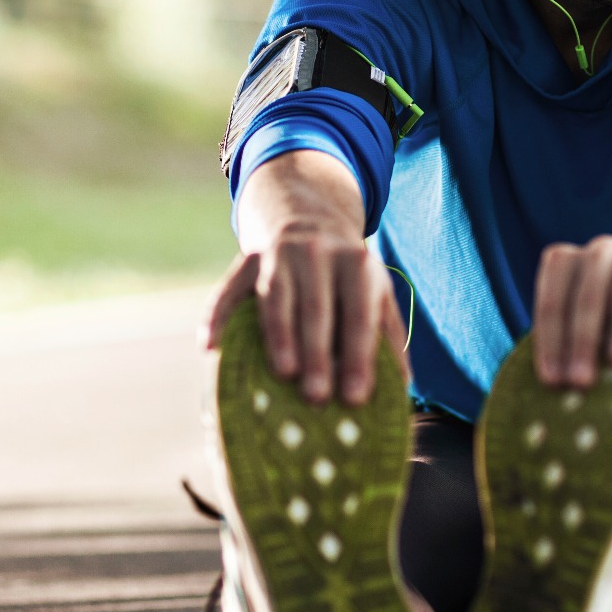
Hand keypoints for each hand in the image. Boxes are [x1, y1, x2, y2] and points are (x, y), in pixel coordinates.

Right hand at [203, 227, 410, 407]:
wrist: (306, 213)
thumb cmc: (347, 271)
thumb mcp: (375, 289)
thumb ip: (388, 334)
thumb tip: (403, 389)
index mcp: (357, 264)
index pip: (359, 315)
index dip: (358, 356)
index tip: (355, 397)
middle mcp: (318, 253)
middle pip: (316, 309)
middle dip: (318, 354)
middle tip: (317, 397)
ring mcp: (278, 254)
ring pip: (275, 299)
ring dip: (279, 337)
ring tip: (283, 373)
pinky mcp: (247, 259)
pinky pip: (228, 290)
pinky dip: (216, 318)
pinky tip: (209, 348)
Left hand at [533, 235, 611, 386]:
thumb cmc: (605, 314)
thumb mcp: (584, 320)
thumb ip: (574, 345)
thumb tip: (568, 393)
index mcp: (565, 263)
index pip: (552, 301)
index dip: (550, 341)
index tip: (552, 380)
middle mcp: (599, 252)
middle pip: (589, 295)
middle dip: (583, 338)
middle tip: (581, 380)